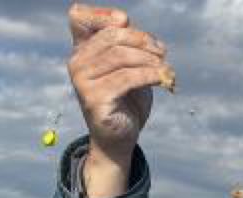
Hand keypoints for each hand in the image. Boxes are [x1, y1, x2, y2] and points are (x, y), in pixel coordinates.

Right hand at [67, 5, 170, 197]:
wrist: (119, 140)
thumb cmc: (126, 101)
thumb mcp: (128, 66)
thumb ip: (126, 43)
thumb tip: (125, 22)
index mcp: (81, 50)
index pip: (80, 17)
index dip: (103, 13)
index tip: (127, 21)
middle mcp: (76, 63)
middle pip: (112, 36)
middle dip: (142, 41)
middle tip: (162, 52)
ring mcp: (82, 81)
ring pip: (121, 56)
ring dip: (150, 60)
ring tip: (166, 69)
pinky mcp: (94, 99)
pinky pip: (127, 78)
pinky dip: (150, 76)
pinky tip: (163, 80)